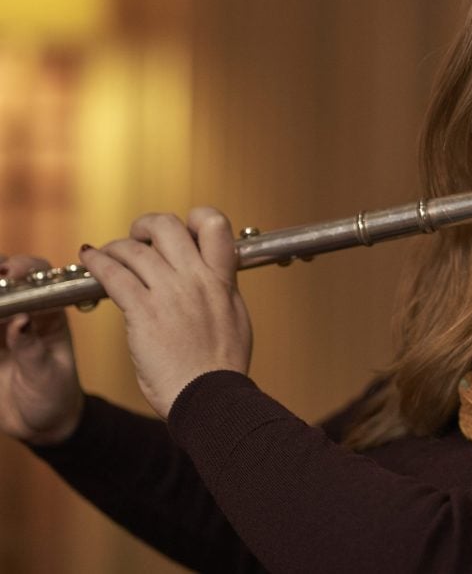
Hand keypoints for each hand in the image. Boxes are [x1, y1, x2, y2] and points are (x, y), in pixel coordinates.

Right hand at [0, 255, 83, 444]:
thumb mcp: (47, 375)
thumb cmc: (54, 394)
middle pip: (2, 280)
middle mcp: (21, 312)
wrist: (40, 423)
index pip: (37, 276)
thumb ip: (31, 350)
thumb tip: (21, 321)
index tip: (9, 271)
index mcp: (48, 312)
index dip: (23, 268)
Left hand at [80, 207, 251, 418]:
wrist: (210, 398)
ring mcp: (169, 293)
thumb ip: (223, 291)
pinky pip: (115, 275)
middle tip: (139, 236)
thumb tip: (216, 277)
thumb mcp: (236, 317)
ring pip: (135, 249)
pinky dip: (98, 262)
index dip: (195, 219)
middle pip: (167, 227)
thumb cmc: (223, 366)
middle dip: (148, 225)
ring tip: (108, 252)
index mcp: (222, 279)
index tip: (183, 231)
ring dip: (116, 246)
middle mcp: (196, 278)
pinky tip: (90, 260)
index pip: (214, 225)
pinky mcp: (144, 312)